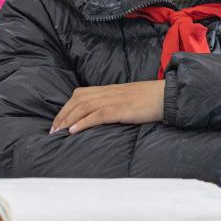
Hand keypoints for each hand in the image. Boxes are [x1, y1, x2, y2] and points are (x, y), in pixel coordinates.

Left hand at [50, 80, 165, 134]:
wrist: (168, 95)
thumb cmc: (151, 100)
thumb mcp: (129, 99)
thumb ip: (115, 104)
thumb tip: (103, 116)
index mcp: (110, 89)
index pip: (80, 95)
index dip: (66, 107)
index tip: (58, 121)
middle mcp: (109, 92)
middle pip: (78, 100)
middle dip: (63, 115)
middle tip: (52, 130)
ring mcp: (115, 100)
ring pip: (84, 107)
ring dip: (68, 120)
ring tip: (58, 131)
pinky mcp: (122, 109)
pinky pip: (98, 115)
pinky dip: (83, 122)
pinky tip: (74, 131)